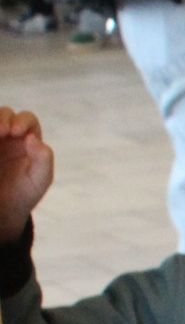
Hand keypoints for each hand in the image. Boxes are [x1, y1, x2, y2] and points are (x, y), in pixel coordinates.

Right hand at [0, 108, 55, 242]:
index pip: (27, 119)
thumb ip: (43, 160)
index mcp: (28, 139)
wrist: (4, 209)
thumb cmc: (26, 192)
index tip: (17, 132)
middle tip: (2, 131)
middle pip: (5, 114)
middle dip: (3, 118)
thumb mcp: (40, 179)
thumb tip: (34, 139)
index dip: (22, 121)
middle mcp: (8, 134)